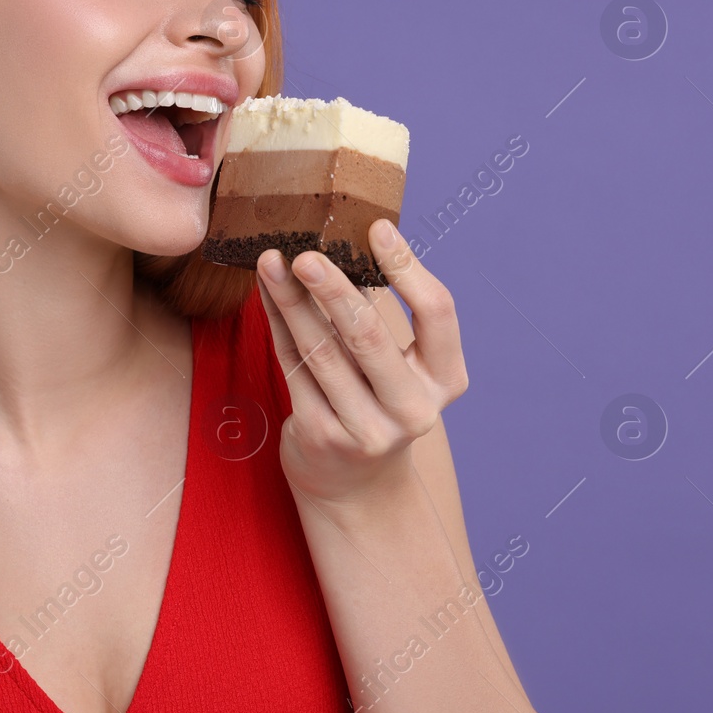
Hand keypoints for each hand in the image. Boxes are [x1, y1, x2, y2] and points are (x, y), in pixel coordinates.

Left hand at [255, 218, 468, 507]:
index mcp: (446, 379)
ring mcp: (367, 428)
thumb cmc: (376, 399)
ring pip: (321, 350)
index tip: (378, 227)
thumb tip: (347, 236)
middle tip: (305, 253)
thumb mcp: (400, 366)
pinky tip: (266, 294)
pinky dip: (276, 325)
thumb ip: (385, 315)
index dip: (408, 267)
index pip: (437, 313)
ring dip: (291, 301)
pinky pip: (292, 367)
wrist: (353, 484)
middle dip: (333, 289)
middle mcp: (414, 409)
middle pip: (369, 336)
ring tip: (270, 262)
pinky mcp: (321, 435)